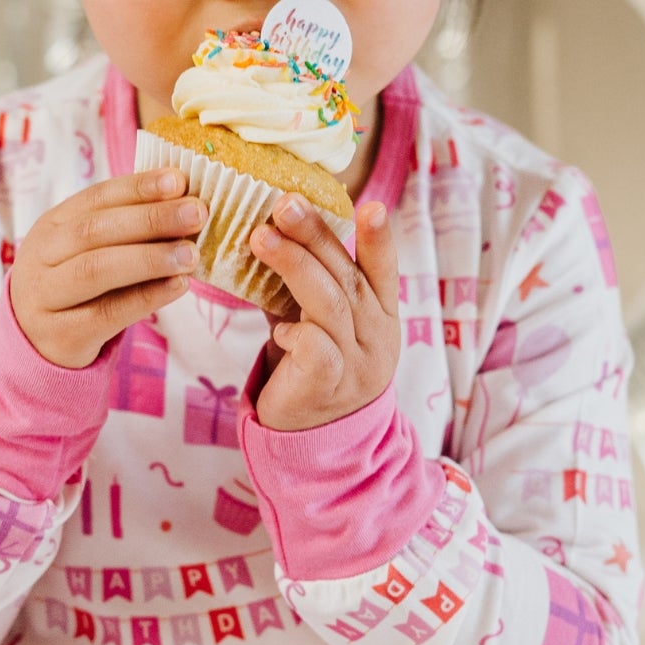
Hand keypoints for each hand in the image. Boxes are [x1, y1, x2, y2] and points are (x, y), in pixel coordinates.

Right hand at [9, 169, 207, 368]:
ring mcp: (45, 297)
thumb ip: (127, 230)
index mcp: (52, 224)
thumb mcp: (88, 251)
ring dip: (149, 258)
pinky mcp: (61, 335)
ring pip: (96, 270)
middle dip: (150, 219)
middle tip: (196, 213)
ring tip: (190, 254)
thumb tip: (186, 206)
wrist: (35, 342)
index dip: (138, 187)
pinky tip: (178, 286)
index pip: (96, 197)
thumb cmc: (77, 287)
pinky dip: (146, 297)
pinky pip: (107, 313)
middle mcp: (42, 256)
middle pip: (94, 230)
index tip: (179, 180)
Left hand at [249, 196, 399, 430]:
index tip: (369, 205)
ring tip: (260, 238)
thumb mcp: (319, 322)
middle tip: (284, 203)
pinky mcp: (329, 386)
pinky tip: (279, 330)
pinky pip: (315, 348)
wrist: (320, 441)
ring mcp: (357, 363)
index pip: (383, 270)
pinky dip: (295, 331)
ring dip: (293, 266)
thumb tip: (270, 232)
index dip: (379, 239)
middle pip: (348, 277)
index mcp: (380, 315)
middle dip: (315, 236)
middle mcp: (376, 335)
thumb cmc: (315, 368)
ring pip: (329, 304)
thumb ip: (306, 286)